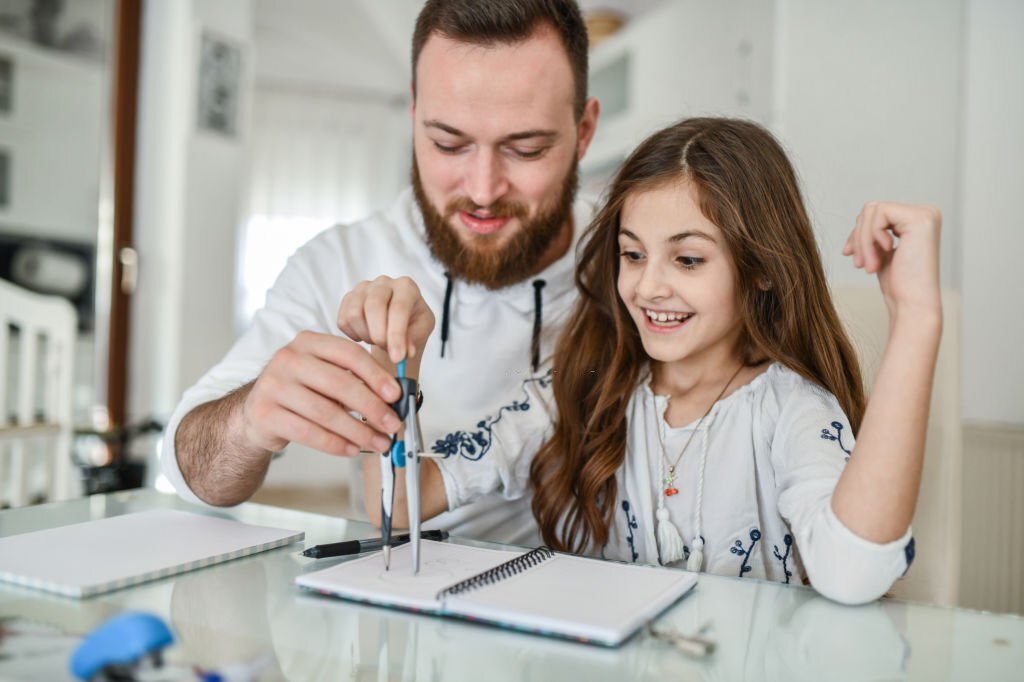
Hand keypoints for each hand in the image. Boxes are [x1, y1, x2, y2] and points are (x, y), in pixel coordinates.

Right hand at [240, 331, 401, 456]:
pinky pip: (308, 432)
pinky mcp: (266, 413)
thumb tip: (393, 400)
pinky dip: (335, 444)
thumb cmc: (300, 391)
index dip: (376, 375)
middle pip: (340, 383)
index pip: (349, 354)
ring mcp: (274, 385)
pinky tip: (352, 449)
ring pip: (326, 412)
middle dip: (372, 407)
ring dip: (358, 431)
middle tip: (393, 424)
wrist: (257, 411)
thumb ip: (354, 379)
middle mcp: (288, 358)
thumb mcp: (324, 374)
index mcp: (309, 342)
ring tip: (379, 442)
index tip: (396, 395)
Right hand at [337, 276, 436, 363]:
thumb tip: (405, 352)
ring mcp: (363, 288)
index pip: (399, 308)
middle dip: (378, 335)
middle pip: (373, 306)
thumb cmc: (412, 324)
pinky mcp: (348, 298)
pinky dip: (353, 335)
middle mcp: (383, 282)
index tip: (397, 358)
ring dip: (366, 335)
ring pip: (354, 314)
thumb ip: (414, 341)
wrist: (396, 321)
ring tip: (378, 340)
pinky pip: (343, 321)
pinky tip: (367, 336)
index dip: (396, 335)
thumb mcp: (421, 332)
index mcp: (406, 287)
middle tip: (386, 350)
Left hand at [843, 202, 941, 317]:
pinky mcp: (919, 219)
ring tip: (867, 265)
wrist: (912, 304)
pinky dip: (870, 238)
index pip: (876, 211)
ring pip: (872, 211)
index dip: (859, 233)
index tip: (851, 255)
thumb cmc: (899, 284)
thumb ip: (876, 231)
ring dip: (862, 241)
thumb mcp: (883, 250)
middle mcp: (927, 212)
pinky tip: (880, 258)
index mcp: (920, 219)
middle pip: (872, 208)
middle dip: (859, 236)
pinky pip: (878, 215)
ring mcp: (925, 214)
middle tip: (859, 264)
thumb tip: (859, 217)